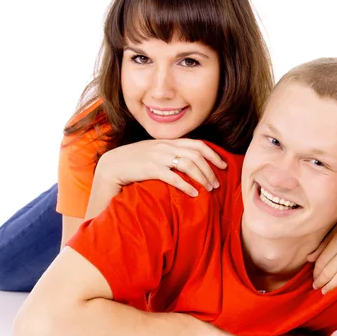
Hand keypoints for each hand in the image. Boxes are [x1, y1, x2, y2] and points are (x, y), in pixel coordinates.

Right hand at [96, 139, 226, 196]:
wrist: (113, 164)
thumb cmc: (136, 161)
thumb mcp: (156, 152)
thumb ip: (171, 153)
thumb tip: (191, 162)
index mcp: (169, 142)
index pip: (197, 144)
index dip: (213, 154)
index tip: (223, 165)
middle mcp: (165, 147)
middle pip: (195, 155)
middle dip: (210, 169)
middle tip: (217, 183)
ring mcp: (158, 157)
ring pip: (188, 164)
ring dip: (202, 177)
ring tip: (209, 189)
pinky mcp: (151, 169)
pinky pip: (173, 177)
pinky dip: (186, 185)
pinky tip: (194, 193)